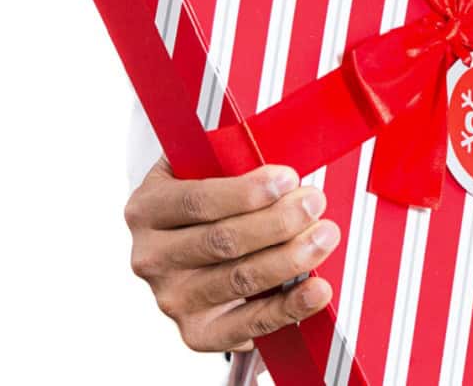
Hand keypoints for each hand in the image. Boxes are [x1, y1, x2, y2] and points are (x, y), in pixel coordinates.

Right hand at [123, 153, 337, 353]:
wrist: (187, 249)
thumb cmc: (208, 201)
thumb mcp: (203, 168)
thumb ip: (229, 155)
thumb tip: (277, 140)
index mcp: (148, 208)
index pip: (196, 201)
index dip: (245, 192)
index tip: (289, 178)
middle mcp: (151, 257)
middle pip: (221, 241)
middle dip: (277, 221)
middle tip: (315, 203)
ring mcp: (172, 299)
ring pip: (239, 279)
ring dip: (291, 258)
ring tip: (325, 235)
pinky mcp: (197, 333)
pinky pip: (248, 324)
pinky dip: (289, 307)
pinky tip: (317, 290)